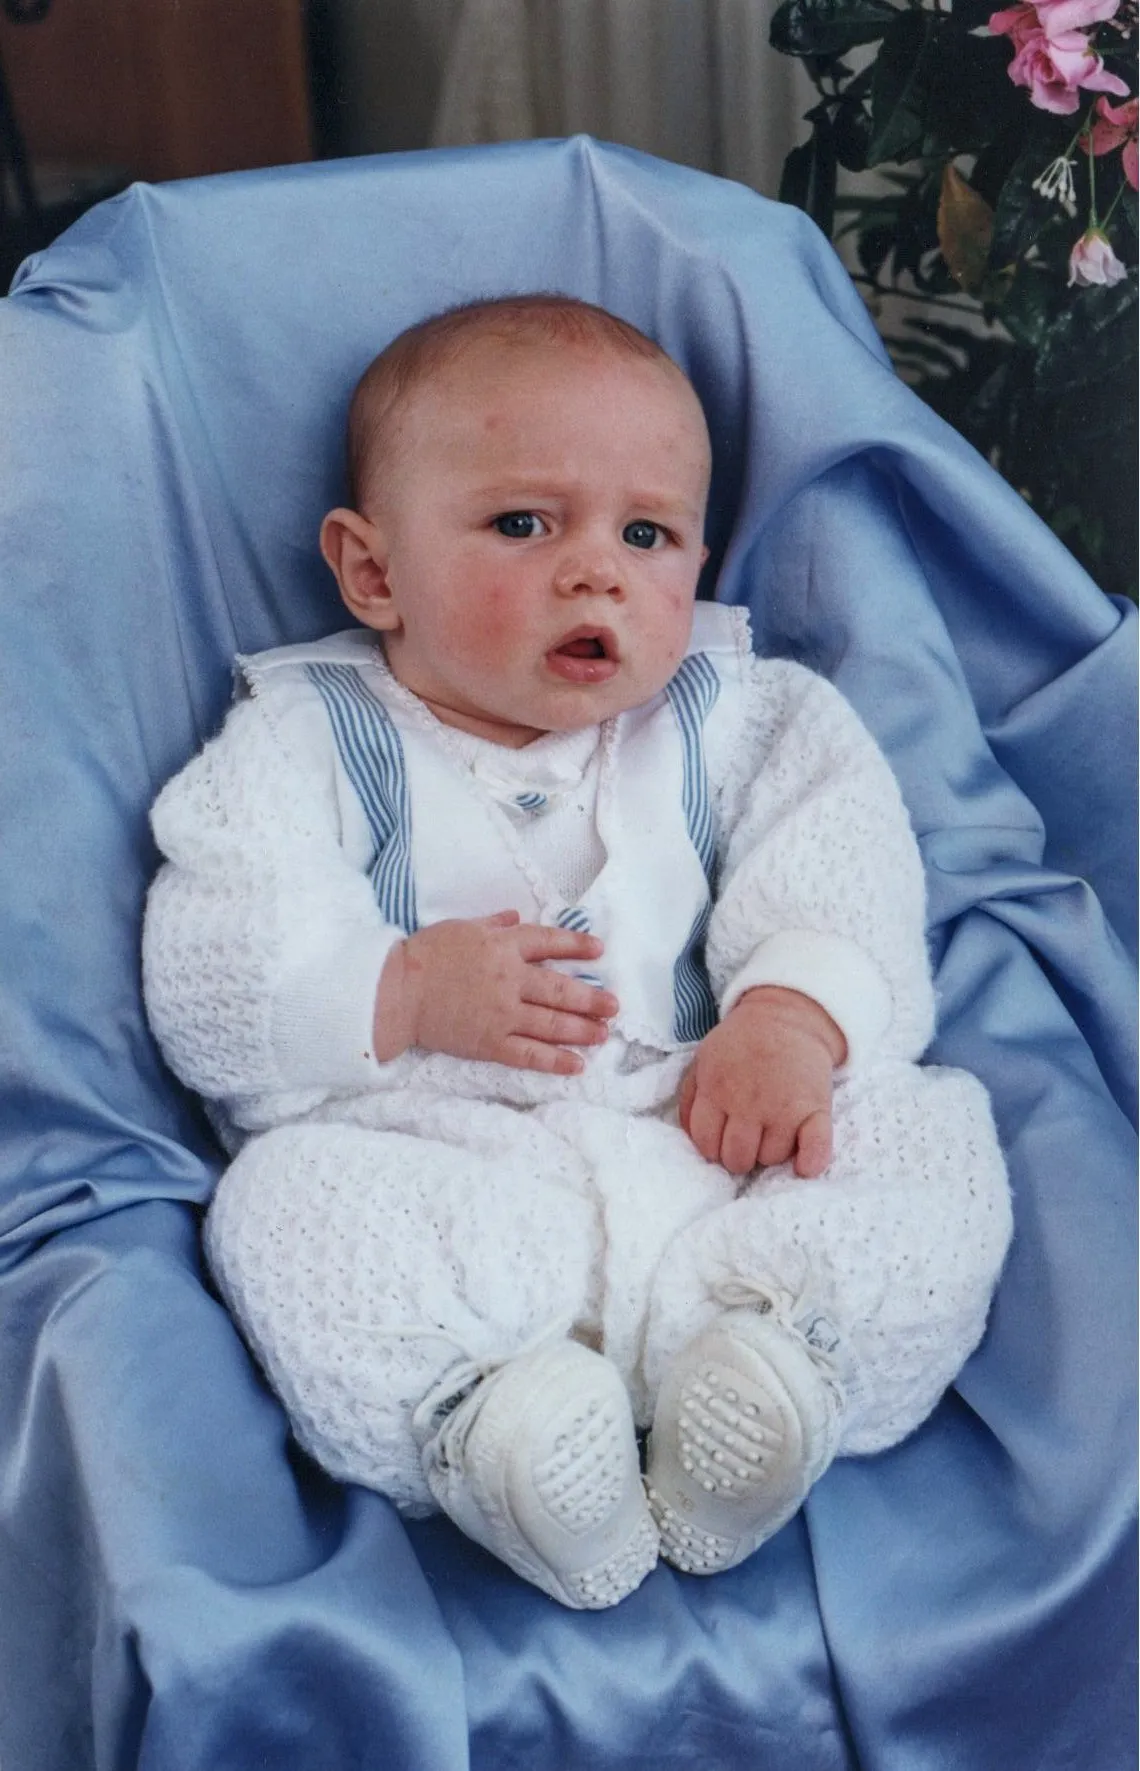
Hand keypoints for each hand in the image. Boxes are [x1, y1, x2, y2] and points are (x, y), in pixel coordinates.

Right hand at [373, 909, 617, 1073]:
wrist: (396, 991)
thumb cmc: (425, 955)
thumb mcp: (461, 927)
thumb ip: (493, 924)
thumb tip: (516, 919)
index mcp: (503, 946)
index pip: (549, 942)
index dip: (577, 945)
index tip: (599, 950)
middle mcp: (510, 979)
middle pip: (561, 989)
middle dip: (592, 998)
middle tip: (615, 1006)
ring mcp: (502, 1014)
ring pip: (551, 1023)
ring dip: (582, 1030)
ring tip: (604, 1034)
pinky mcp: (490, 1043)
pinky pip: (529, 1055)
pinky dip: (554, 1061)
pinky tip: (576, 1065)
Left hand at [678, 987, 845, 1178]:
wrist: (787, 1016)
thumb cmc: (742, 1043)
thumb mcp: (703, 1059)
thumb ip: (690, 1096)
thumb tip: (691, 1135)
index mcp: (716, 1090)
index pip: (706, 1143)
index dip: (713, 1147)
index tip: (723, 1139)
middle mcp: (748, 1103)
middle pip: (737, 1158)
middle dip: (739, 1156)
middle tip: (748, 1139)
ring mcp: (783, 1107)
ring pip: (771, 1158)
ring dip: (771, 1152)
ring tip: (773, 1132)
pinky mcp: (815, 1108)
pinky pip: (815, 1148)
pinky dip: (810, 1162)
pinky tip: (803, 1165)